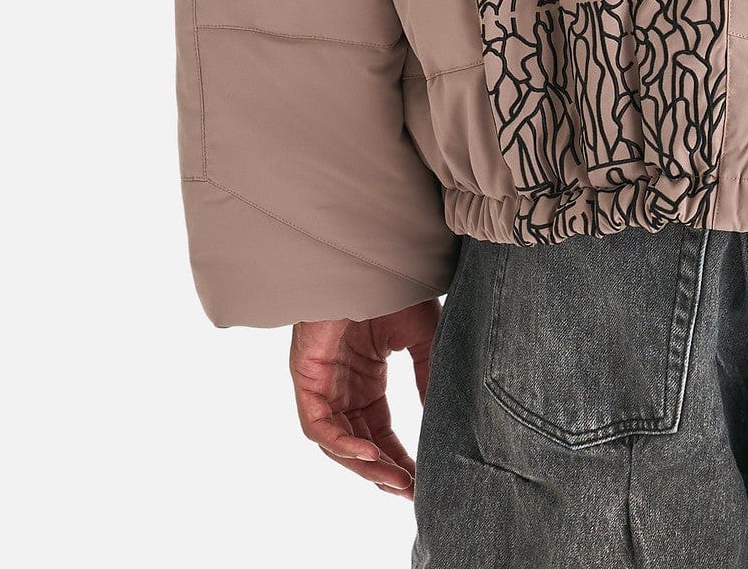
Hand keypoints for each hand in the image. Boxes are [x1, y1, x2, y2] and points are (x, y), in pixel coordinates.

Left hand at [290, 300, 440, 497]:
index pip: (379, 432)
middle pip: (358, 444)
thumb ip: (427, 376)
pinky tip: (369, 454)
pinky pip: (319, 426)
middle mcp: (341, 388)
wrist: (369, 256)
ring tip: (395, 481)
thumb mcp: (421, 336)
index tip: (420, 480)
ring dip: (365, 466)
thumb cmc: (392, 287)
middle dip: (383, 471)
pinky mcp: (306, 378)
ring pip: (337, 443)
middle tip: (410, 491)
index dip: (398, 458)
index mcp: (365, 380)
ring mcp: (321, 384)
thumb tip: (441, 417)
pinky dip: (342, 445)